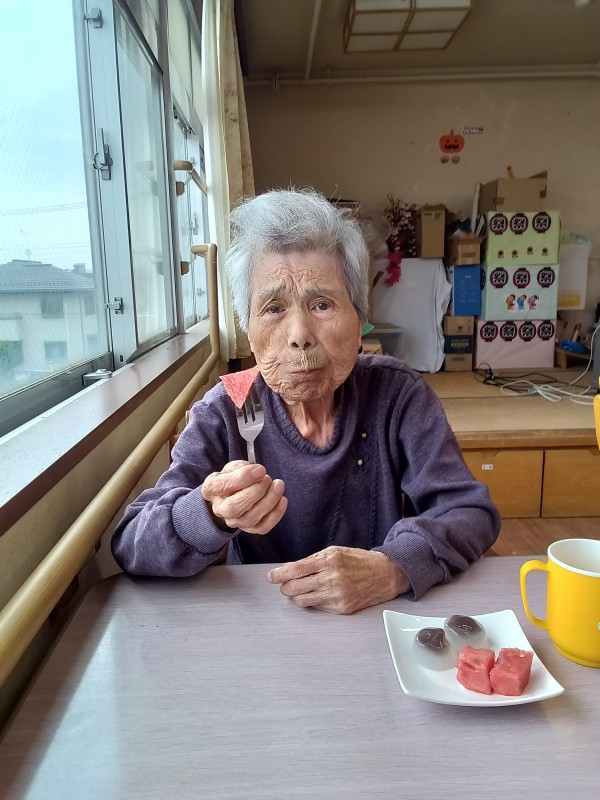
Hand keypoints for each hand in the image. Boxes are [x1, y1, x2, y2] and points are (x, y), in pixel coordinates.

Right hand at [201, 461, 286, 533]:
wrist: (231, 495)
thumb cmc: (233, 479)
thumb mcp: (233, 467)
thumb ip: (243, 468)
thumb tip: (259, 472)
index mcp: (211, 489)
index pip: (222, 486)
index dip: (243, 477)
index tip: (260, 469)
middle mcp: (220, 509)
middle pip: (235, 507)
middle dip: (256, 492)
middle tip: (268, 478)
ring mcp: (234, 521)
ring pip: (250, 518)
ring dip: (269, 501)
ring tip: (278, 485)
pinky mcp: (249, 528)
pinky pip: (262, 527)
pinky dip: (276, 514)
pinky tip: (282, 500)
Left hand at [266, 546, 409, 613]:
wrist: (385, 574)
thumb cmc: (358, 560)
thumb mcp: (334, 552)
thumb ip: (312, 561)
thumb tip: (288, 569)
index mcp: (329, 561)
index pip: (295, 570)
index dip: (279, 574)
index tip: (271, 577)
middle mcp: (332, 579)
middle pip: (294, 588)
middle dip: (285, 586)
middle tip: (285, 583)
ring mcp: (337, 595)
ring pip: (302, 601)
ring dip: (297, 595)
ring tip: (301, 589)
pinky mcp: (341, 608)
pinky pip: (317, 607)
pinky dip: (313, 601)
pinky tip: (319, 593)